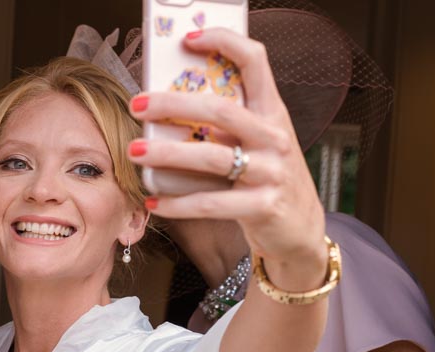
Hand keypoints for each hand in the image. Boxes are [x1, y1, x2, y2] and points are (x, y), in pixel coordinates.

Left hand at [127, 29, 326, 269]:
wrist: (301, 228)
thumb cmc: (266, 178)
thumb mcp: (256, 143)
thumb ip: (226, 124)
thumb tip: (169, 105)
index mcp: (272, 112)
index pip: (255, 61)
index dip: (224, 42)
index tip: (188, 40)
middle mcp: (275, 137)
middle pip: (220, 110)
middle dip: (173, 105)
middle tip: (138, 105)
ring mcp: (271, 172)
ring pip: (211, 157)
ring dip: (166, 153)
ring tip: (134, 151)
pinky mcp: (263, 207)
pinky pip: (211, 203)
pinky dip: (177, 204)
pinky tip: (153, 202)